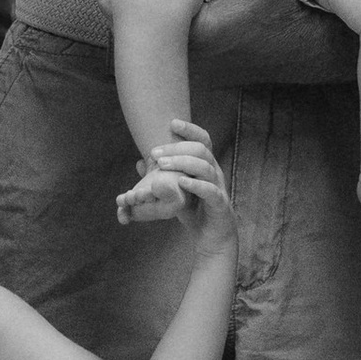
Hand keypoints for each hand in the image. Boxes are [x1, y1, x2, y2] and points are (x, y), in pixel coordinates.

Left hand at [117, 117, 234, 234]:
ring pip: (206, 166)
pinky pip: (211, 190)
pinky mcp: (220, 204)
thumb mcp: (174, 191)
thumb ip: (160, 176)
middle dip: (177, 148)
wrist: (211, 236)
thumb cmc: (194, 210)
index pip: (202, 140)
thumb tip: (140, 163)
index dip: (190, 129)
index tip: (172, 122)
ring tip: (162, 165)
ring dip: (183, 163)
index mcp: (205, 165)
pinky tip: (181, 182)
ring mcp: (218, 187)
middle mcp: (214, 172)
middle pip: (201, 150)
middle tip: (155, 153)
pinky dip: (196, 184)